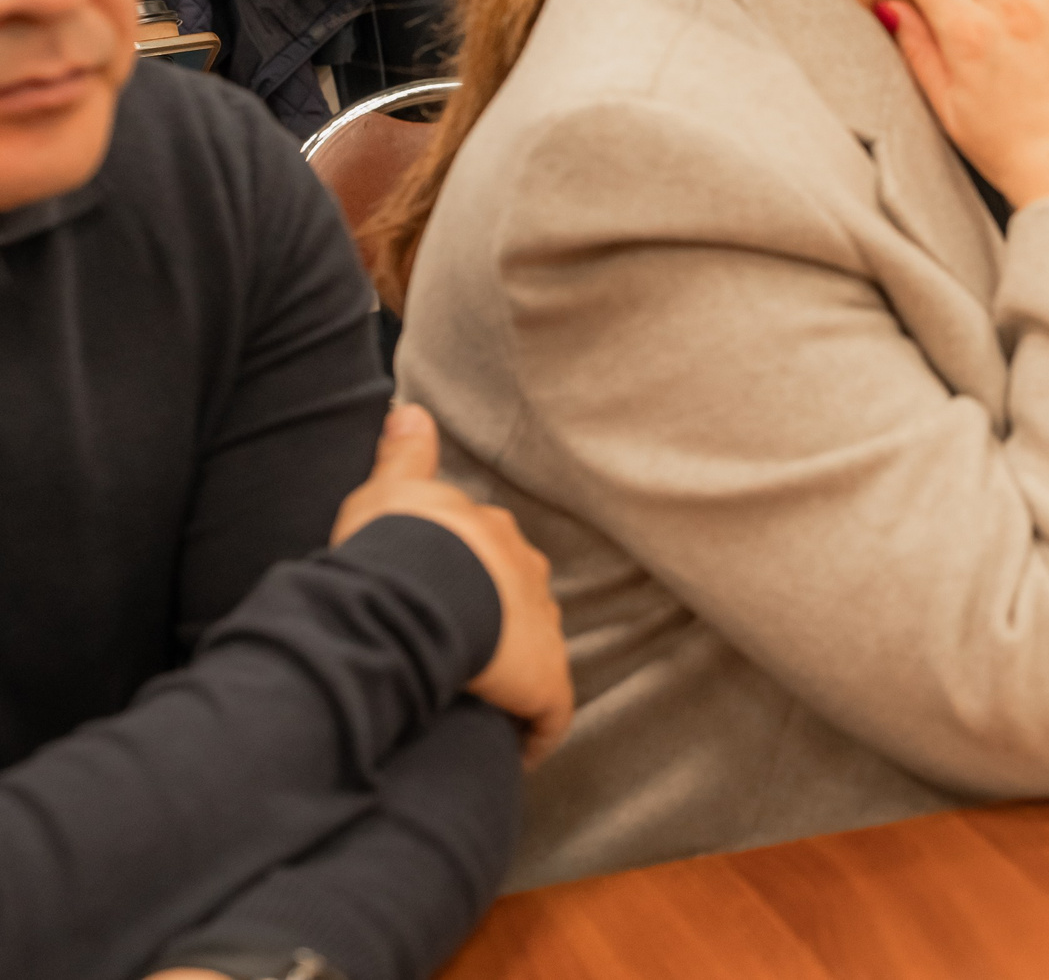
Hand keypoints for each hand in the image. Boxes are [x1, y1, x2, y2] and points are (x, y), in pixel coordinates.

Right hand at [332, 404, 573, 765]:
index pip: (492, 557)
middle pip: (517, 600)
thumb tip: (410, 409)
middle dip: (497, 624)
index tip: (453, 600)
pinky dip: (532, 734)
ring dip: (511, 677)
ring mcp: (540, 629)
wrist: (419, 589)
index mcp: (492, 536)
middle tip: (460, 655)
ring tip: (477, 705)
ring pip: (533, 654)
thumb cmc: (394, 543)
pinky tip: (510, 752)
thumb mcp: (388, 491)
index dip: (474, 580)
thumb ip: (403, 455)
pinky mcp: (546, 684)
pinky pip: (547, 716)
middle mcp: (526, 575)